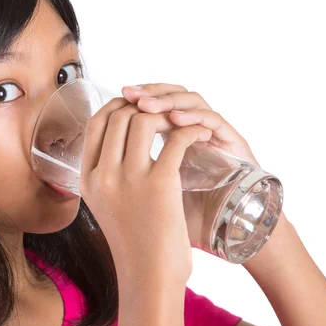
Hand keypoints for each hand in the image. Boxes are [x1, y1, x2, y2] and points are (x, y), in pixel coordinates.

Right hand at [79, 97, 201, 284]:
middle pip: (119, 116)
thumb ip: (107, 175)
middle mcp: (103, 175)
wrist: (149, 277)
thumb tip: (120, 143)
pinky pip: (176, 139)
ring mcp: (129, 179)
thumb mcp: (106, 205)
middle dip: (142, 107)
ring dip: (167, 114)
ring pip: (144, 120)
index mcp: (87, 179)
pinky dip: (191, 130)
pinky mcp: (159, 184)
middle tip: (163, 112)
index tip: (135, 106)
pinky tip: (200, 134)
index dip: (116, 107)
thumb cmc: (134, 243)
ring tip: (182, 122)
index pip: (95, 123)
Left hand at [121, 83, 262, 251]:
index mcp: (173, 136)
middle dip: (148, 92)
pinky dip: (193, 116)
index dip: (134, 99)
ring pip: (190, 98)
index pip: (154, 103)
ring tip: (145, 105)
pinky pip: (212, 118)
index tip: (115, 101)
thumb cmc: (186, 219)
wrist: (227, 233)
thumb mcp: (151, 195)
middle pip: (171, 92)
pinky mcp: (233, 141)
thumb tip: (93, 165)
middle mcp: (195, 128)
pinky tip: (175, 120)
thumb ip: (130, 174)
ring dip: (167, 99)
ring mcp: (214, 132)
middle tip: (129, 94)